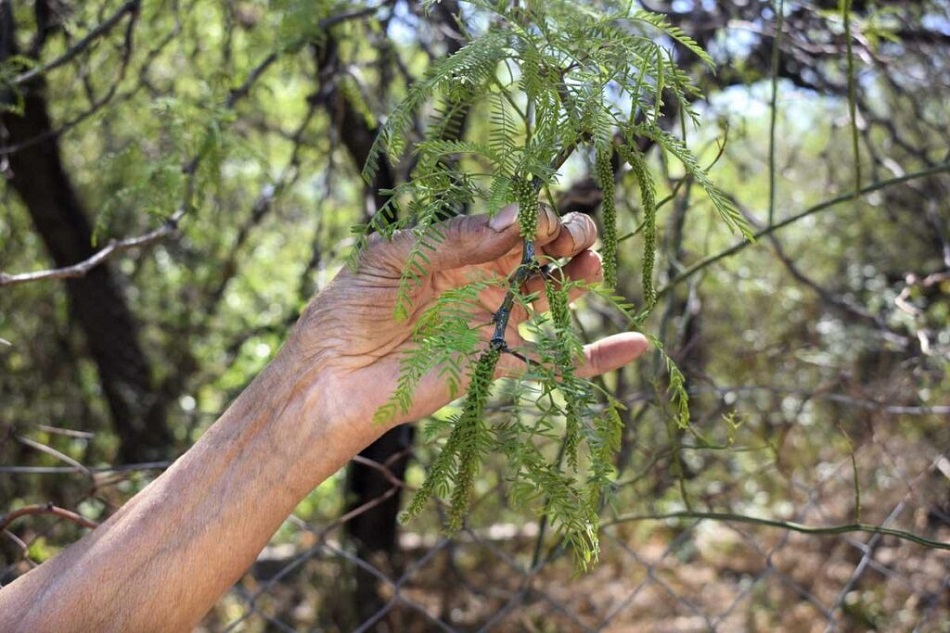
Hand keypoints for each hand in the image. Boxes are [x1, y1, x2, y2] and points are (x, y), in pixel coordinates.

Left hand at [289, 203, 648, 426]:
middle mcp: (481, 281)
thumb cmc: (346, 310)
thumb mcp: (390, 259)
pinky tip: (635, 343)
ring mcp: (492, 322)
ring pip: (554, 296)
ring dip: (582, 278)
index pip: (511, 224)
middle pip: (542, 253)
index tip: (538, 221)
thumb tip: (513, 220)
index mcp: (456, 249)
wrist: (327, 381)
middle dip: (568, 238)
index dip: (534, 217)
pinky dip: (596, 355)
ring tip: (592, 269)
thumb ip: (452, 240)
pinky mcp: (496, 364)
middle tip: (572, 239)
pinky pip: (553, 359)